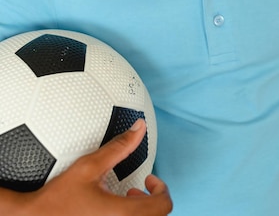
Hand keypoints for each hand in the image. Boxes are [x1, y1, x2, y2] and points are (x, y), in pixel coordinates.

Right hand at [2, 119, 171, 214]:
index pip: (162, 206)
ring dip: (141, 209)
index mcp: (123, 214)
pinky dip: (129, 215)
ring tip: (125, 197)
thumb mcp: (90, 166)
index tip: (148, 179)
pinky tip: (110, 208)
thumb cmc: (59, 197)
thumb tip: (139, 128)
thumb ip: (119, 147)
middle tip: (138, 188)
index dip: (161, 189)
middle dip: (152, 200)